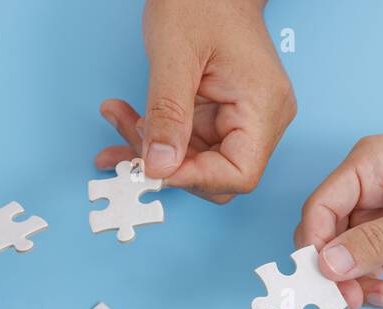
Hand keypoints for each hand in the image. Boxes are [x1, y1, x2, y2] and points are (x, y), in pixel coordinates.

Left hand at [96, 0, 295, 202]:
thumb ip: (168, 115)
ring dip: (152, 149)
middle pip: (216, 174)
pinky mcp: (221, 113)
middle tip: (125, 144)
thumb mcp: (175, 55)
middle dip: (166, 165)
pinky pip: (188, 141)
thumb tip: (159, 166)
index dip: (193, 178)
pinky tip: (128, 120)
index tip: (152, 167)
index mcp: (263, 106)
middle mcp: (261, 118)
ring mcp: (242, 117)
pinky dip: (156, 135)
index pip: (238, 173)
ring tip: (119, 120)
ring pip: (195, 161)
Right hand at [295, 93, 382, 307]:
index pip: (320, 208)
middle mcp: (367, 188)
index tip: (325, 282)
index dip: (316, 247)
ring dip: (360, 285)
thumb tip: (328, 265)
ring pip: (346, 259)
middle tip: (353, 301)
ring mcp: (380, 215)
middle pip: (328, 238)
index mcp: (368, 165)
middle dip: (338, 273)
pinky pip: (371, 267)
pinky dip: (378, 286)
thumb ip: (376, 243)